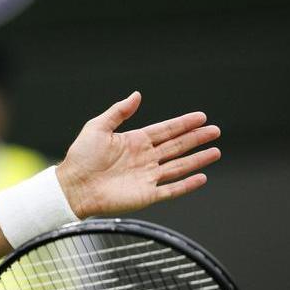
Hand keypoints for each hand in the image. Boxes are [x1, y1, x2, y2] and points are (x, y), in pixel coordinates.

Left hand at [56, 91, 220, 218]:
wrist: (73, 186)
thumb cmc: (80, 157)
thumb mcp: (98, 127)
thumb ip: (119, 112)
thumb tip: (136, 95)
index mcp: (134, 141)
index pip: (165, 130)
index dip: (183, 123)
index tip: (201, 117)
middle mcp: (144, 158)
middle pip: (176, 146)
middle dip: (196, 138)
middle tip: (215, 131)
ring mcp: (147, 176)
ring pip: (179, 166)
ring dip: (197, 159)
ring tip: (215, 151)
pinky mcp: (147, 194)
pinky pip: (172, 189)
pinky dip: (187, 184)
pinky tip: (201, 176)